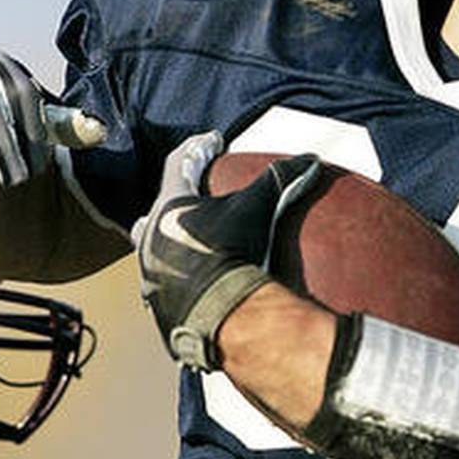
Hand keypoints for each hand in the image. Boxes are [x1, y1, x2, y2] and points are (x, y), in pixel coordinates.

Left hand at [134, 134, 323, 368]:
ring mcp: (150, 272)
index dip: (199, 148)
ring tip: (190, 241)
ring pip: (153, 246)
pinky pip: (163, 282)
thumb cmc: (231, 254)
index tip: (213, 142)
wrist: (219, 316)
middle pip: (159, 207)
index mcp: (169, 206)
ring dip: (170, 240)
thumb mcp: (256, 210)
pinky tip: (190, 280)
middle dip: (176, 199)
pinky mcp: (157, 302)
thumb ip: (279, 180)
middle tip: (195, 198)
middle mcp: (151, 236)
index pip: (180, 162)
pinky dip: (176, 276)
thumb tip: (309, 159)